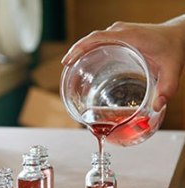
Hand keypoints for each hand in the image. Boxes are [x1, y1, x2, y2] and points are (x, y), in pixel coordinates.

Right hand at [62, 15, 184, 109]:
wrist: (179, 34)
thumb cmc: (174, 47)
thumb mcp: (172, 69)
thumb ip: (167, 87)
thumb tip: (158, 105)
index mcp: (129, 36)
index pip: (97, 37)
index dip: (80, 48)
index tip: (68, 60)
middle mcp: (121, 31)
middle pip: (91, 38)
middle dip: (76, 51)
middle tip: (65, 66)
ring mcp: (119, 32)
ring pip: (94, 38)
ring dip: (81, 49)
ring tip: (71, 65)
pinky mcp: (119, 35)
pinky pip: (99, 40)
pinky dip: (89, 49)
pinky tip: (85, 61)